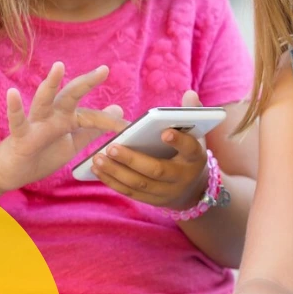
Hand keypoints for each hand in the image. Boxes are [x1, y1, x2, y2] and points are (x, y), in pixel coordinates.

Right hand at [0, 62, 124, 193]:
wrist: (13, 172)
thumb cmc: (42, 153)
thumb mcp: (74, 141)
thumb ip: (94, 126)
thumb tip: (118, 108)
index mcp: (67, 119)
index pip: (93, 116)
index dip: (111, 122)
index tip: (130, 127)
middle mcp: (53, 116)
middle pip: (71, 96)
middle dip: (87, 83)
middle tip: (104, 70)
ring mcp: (35, 124)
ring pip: (44, 101)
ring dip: (51, 84)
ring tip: (59, 66)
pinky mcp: (20, 136)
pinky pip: (17, 121)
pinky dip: (14, 108)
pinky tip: (12, 93)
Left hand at [92, 90, 210, 210]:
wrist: (192, 189)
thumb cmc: (188, 153)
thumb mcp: (195, 135)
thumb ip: (191, 114)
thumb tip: (189, 93)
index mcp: (194, 157)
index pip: (189, 148)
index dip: (179, 141)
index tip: (164, 132)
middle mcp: (181, 177)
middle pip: (157, 170)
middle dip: (133, 159)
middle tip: (111, 147)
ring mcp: (166, 192)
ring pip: (139, 183)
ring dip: (116, 171)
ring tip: (97, 158)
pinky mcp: (151, 200)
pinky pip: (130, 192)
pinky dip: (112, 182)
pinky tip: (97, 169)